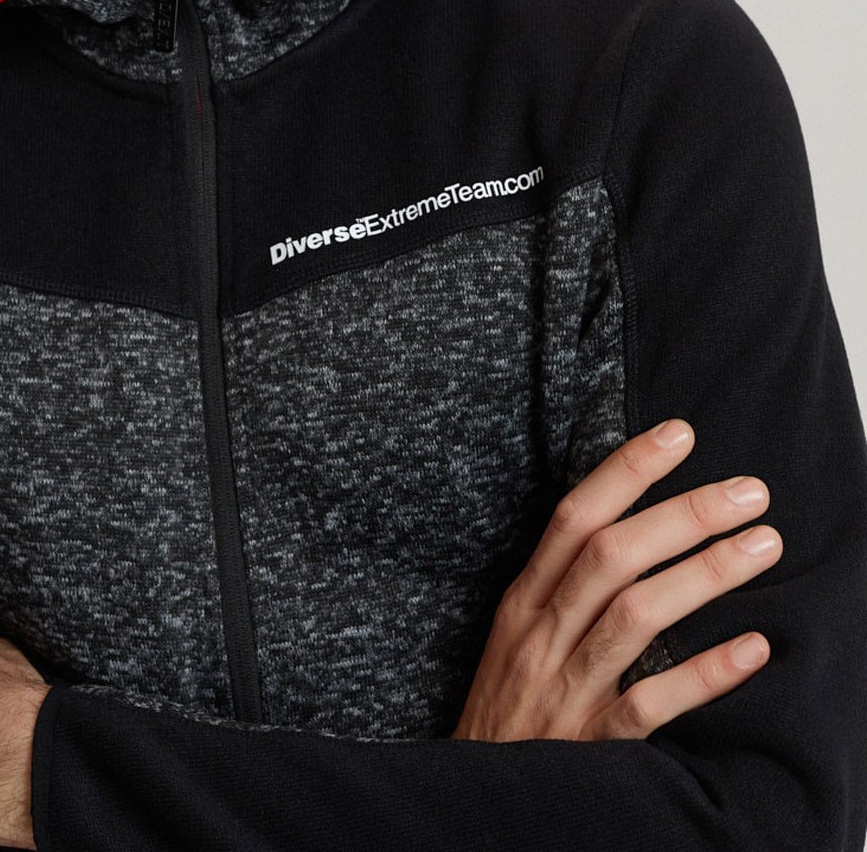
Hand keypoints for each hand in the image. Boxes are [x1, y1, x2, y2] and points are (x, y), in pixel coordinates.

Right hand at [451, 419, 781, 741]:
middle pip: (612, 556)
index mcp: (523, 600)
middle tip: (749, 491)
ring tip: (762, 545)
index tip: (679, 434)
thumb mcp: (517, 636)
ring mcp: (564, 688)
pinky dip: (703, 674)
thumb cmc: (507, 711)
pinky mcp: (590, 744)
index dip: (626, 470)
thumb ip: (563, 587)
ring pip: (635, 617)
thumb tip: (633, 527)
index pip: (574, 517)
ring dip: (704, 574)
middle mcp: (541, 635)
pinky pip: (649, 702)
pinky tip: (751, 649)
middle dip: (683, 514)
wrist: (471, 799)